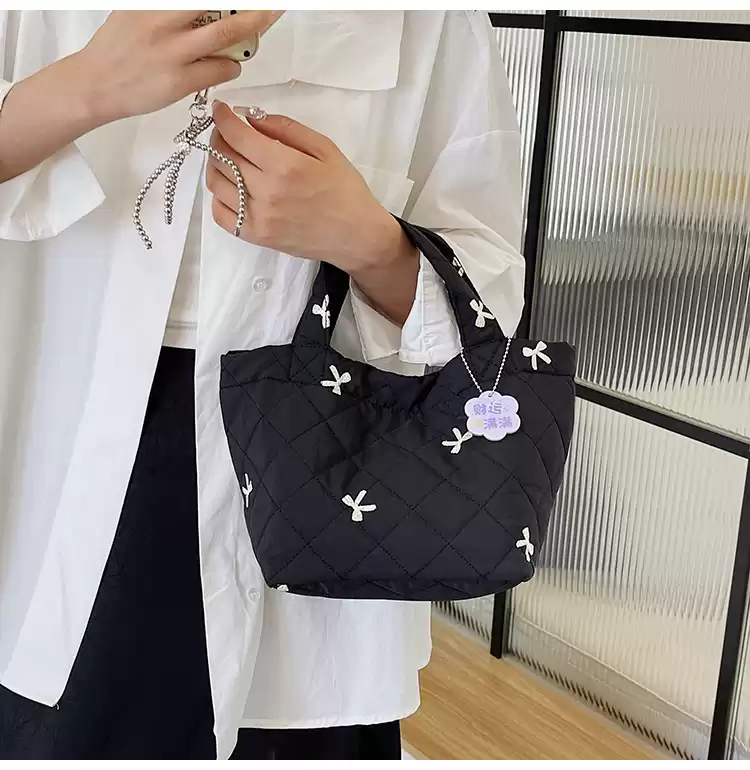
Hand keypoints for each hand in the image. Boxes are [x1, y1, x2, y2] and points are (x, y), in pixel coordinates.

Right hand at [75, 11, 284, 125]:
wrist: (96, 84)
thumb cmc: (119, 48)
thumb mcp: (137, 12)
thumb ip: (169, 8)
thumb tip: (210, 8)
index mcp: (154, 4)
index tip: (253, 1)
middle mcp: (164, 22)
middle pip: (221, 10)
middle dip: (254, 10)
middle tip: (274, 7)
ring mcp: (173, 53)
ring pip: (226, 38)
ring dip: (251, 32)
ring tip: (260, 27)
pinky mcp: (180, 82)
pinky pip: (221, 70)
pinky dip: (232, 66)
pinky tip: (226, 66)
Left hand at [206, 102, 419, 323]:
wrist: (356, 236)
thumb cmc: (345, 191)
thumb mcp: (325, 149)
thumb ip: (287, 129)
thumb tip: (252, 118)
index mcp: (285, 166)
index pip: (237, 136)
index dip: (223, 117)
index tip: (221, 109)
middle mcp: (267, 192)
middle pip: (222, 156)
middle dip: (220, 137)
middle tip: (228, 132)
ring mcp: (259, 217)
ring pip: (216, 183)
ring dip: (216, 164)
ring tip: (230, 158)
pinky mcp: (256, 236)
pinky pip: (220, 214)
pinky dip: (219, 196)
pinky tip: (232, 188)